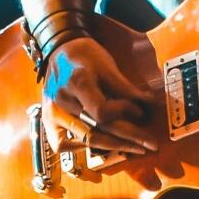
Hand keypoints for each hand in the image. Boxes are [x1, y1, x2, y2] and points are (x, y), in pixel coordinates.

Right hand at [42, 33, 160, 155]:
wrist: (58, 49)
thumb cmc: (85, 54)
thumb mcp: (107, 65)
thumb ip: (125, 88)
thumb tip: (148, 105)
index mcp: (77, 83)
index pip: (102, 111)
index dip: (124, 113)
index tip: (140, 111)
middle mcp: (62, 102)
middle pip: (96, 130)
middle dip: (127, 139)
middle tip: (150, 144)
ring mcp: (52, 113)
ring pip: (84, 140)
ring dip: (112, 146)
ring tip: (134, 147)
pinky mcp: (48, 120)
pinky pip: (61, 144)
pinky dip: (81, 148)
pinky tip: (99, 145)